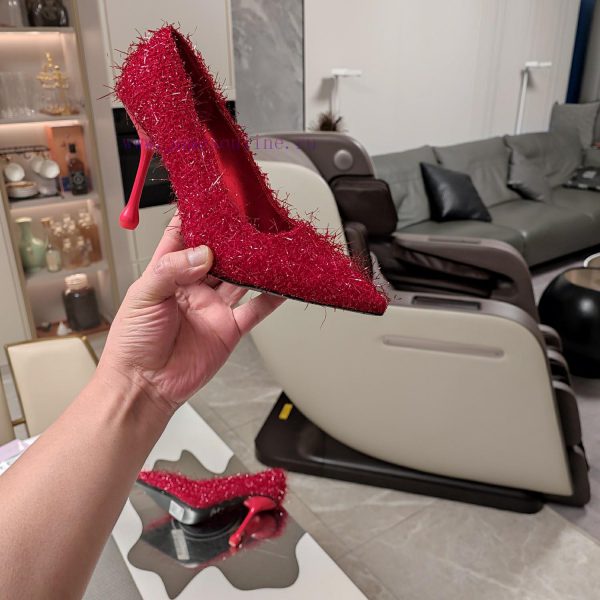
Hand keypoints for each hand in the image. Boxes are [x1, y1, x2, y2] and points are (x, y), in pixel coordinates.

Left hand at [98, 216, 283, 413]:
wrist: (144, 386)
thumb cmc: (132, 343)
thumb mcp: (143, 296)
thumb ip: (171, 270)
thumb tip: (204, 253)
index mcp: (167, 272)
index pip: (183, 235)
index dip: (197, 216)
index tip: (213, 198)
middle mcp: (193, 286)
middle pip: (218, 254)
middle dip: (232, 238)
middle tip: (250, 220)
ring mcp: (213, 307)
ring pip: (240, 278)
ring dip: (254, 265)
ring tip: (269, 247)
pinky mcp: (229, 329)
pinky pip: (255, 310)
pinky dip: (271, 299)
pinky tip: (282, 285)